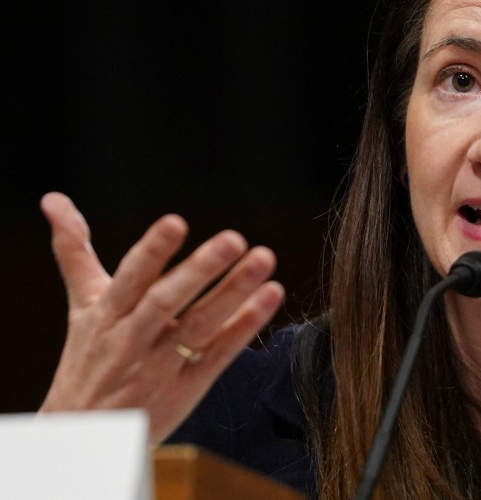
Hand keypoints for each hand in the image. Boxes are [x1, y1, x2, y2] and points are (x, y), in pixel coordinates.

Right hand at [38, 192, 284, 442]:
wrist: (83, 437)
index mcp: (107, 314)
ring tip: (264, 260)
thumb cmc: (88, 359)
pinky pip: (219, 353)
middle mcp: (132, 339)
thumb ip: (75, 252)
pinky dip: (245, 326)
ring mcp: (161, 366)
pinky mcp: (187, 388)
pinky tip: (270, 296)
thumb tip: (52, 200)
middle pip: (166, 301)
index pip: (130, 278)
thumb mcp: (82, 305)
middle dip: (199, 270)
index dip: (153, 251)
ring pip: (199, 326)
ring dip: (234, 292)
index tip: (176, 222)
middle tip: (234, 239)